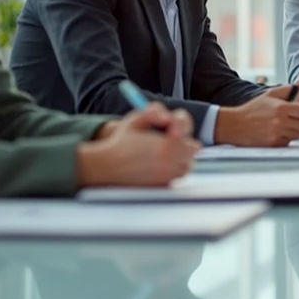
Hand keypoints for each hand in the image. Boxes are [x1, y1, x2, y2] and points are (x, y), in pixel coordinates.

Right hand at [76, 103, 198, 186]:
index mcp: (167, 146)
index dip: (181, 127)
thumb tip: (167, 116)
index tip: (171, 128)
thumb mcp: (135, 119)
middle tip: (169, 139)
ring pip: (185, 166)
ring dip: (179, 158)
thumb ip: (154, 112)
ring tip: (162, 152)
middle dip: (182, 143)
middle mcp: (170, 163)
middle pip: (191, 151)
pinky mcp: (162, 187)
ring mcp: (167, 177)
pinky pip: (175, 177)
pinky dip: (170, 171)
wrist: (107, 166)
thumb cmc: (120, 142)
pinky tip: (155, 165)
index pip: (189, 137)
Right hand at [216, 84, 298, 146]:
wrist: (235, 124)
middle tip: (296, 120)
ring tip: (284, 126)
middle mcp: (280, 121)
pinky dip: (286, 138)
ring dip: (294, 131)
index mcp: (282, 107)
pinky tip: (277, 133)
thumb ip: (287, 90)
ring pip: (297, 135)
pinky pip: (288, 142)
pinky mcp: (273, 144)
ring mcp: (276, 134)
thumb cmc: (253, 109)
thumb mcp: (270, 94)